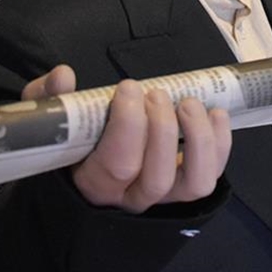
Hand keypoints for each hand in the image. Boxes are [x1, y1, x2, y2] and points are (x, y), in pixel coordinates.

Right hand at [20, 65, 231, 212]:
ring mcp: (164, 195)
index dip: (128, 125)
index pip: (118, 164)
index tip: (128, 88)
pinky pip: (212, 175)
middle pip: (156, 176)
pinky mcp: (187, 186)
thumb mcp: (54, 116)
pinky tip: (215, 113)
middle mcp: (132, 196)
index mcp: (94, 182)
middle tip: (156, 93)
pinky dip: (221, 144)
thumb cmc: (72, 138)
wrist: (87, 163)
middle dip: (162, 128)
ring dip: (198, 139)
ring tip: (189, 103)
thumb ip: (50, 97)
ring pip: (194, 183)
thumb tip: (62, 75)